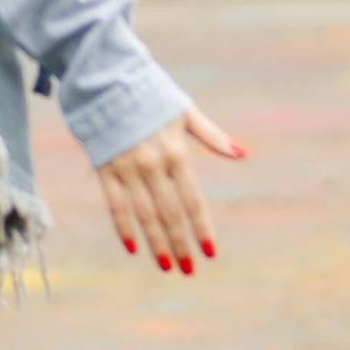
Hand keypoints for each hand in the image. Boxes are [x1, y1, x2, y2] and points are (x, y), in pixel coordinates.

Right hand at [97, 106, 245, 274]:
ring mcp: (128, 169)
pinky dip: (123, 227)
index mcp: (177, 153)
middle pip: (170, 214)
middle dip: (181, 244)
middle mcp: (154, 165)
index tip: (211, 253)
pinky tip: (132, 247)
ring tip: (167, 266)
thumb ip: (213, 137)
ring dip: (156, 243)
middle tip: (189, 270)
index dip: (202, 228)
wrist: (108, 79)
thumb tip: (244, 154)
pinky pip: (115, 205)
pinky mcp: (105, 169)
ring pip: (144, 215)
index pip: (193, 200)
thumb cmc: (151, 95)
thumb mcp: (185, 113)